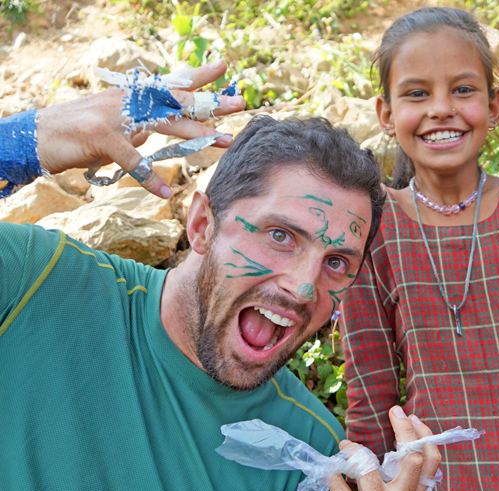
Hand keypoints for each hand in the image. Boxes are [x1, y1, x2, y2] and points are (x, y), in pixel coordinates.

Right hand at [36, 60, 244, 198]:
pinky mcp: (102, 138)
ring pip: (165, 124)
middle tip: (241, 102)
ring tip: (225, 141)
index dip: (198, 76)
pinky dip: (149, 178)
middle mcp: (128, 100)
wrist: (37, 137)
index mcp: (133, 96)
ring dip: (198, 133)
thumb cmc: (79, 135)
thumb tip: (161, 133)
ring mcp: (115, 116)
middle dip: (211, 103)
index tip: (225, 69)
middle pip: (178, 100)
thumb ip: (140, 126)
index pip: (171, 84)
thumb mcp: (116, 126)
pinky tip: (164, 193)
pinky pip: (133, 160)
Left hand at [327, 406, 440, 490]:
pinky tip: (332, 476)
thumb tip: (391, 454)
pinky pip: (340, 488)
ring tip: (345, 446)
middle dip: (404, 429)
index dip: (424, 435)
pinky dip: (333, 477)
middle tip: (394, 411)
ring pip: (369, 468)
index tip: (414, 417)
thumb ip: (400, 489)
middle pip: (410, 459)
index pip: (431, 464)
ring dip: (353, 451)